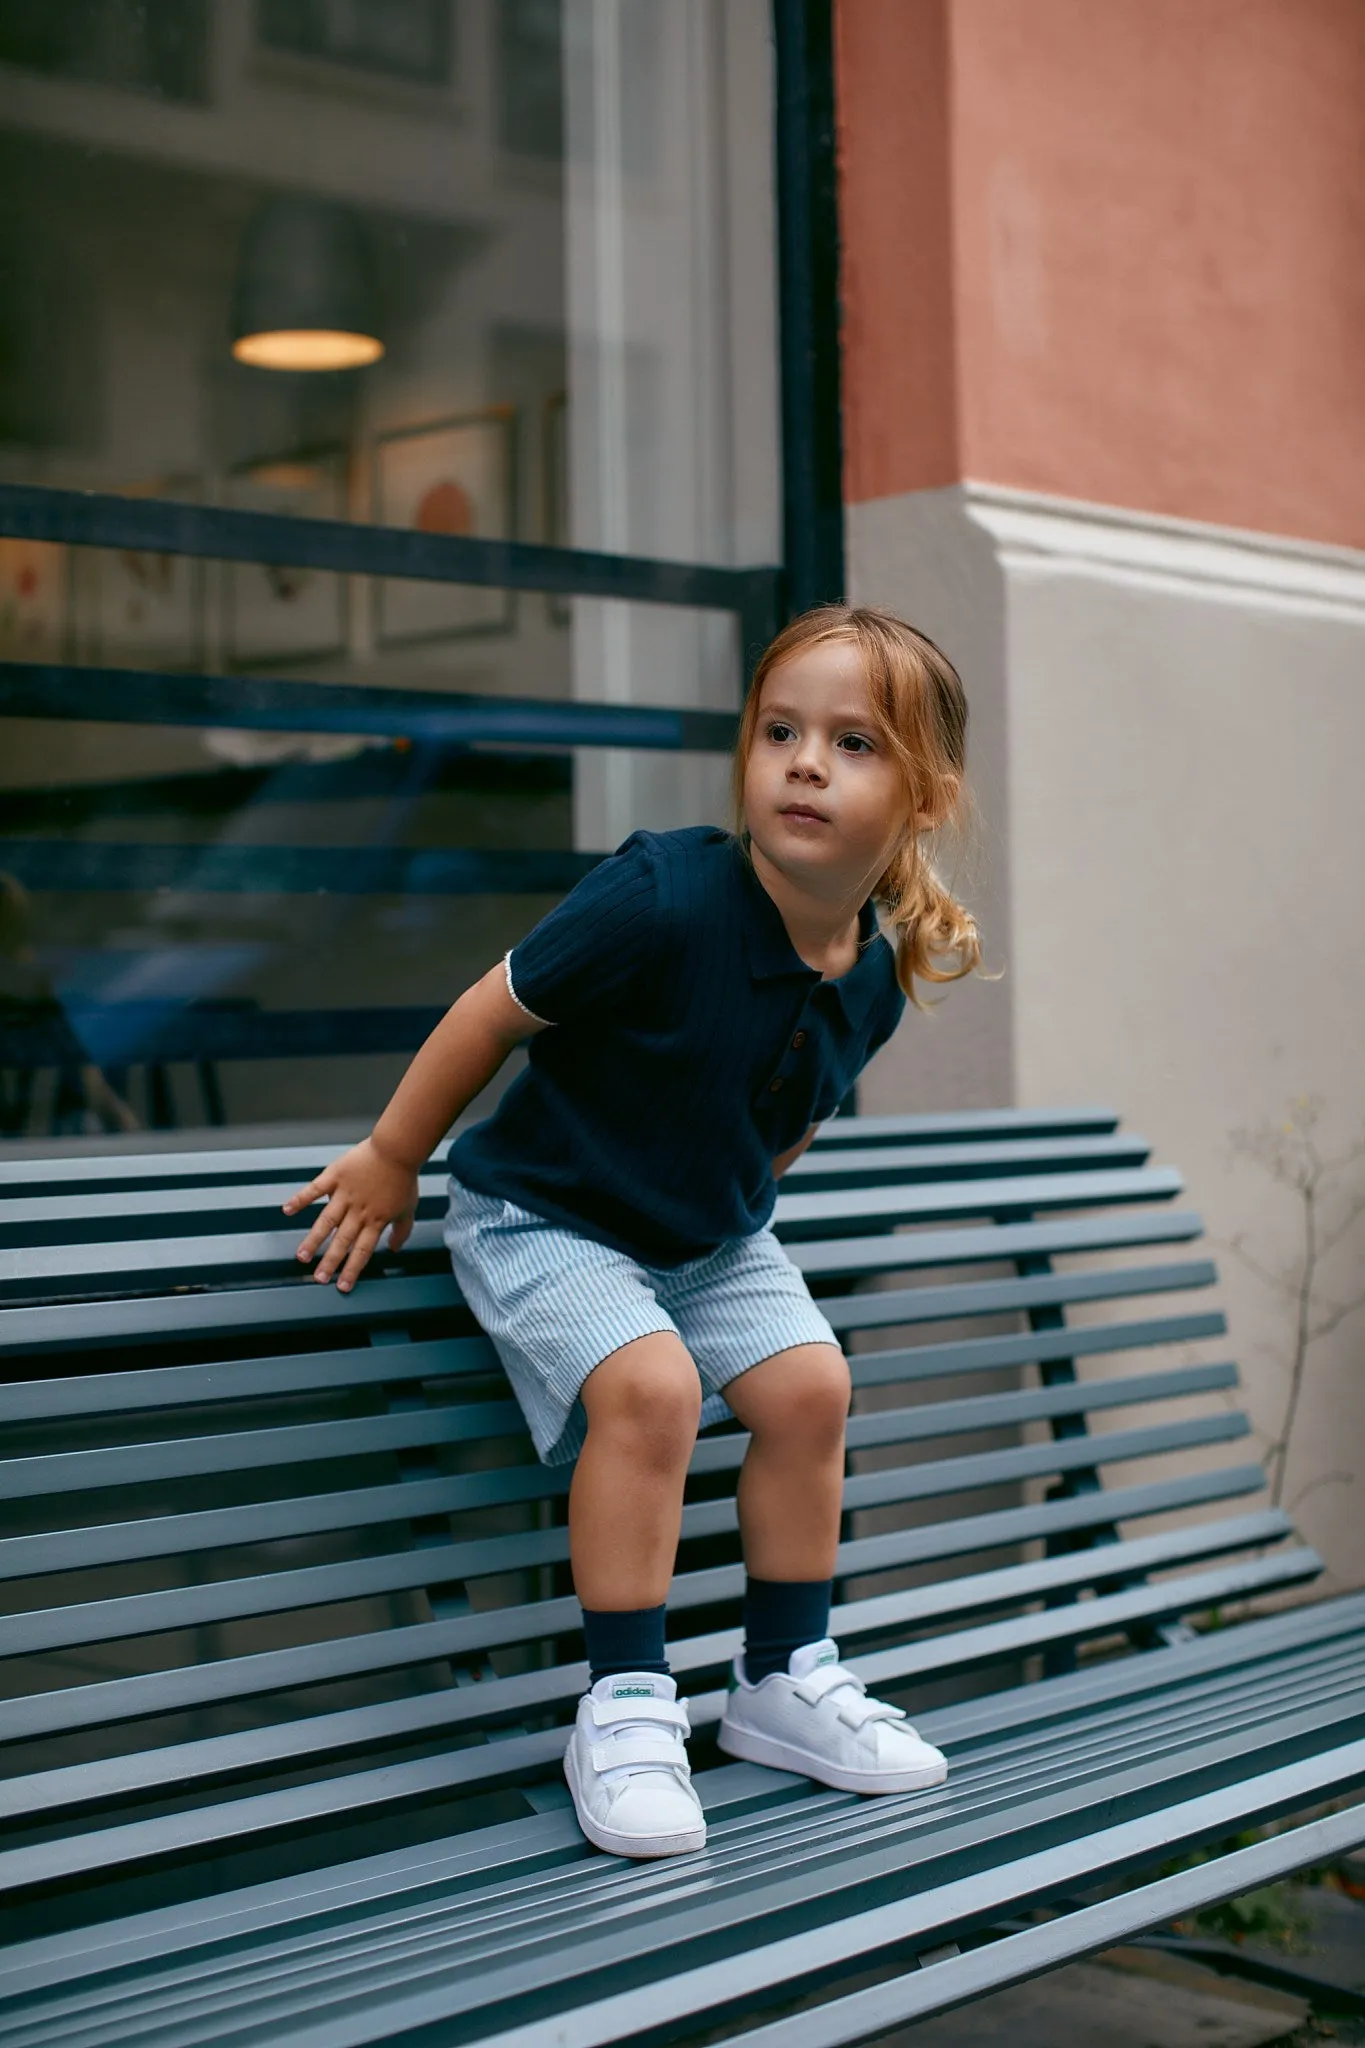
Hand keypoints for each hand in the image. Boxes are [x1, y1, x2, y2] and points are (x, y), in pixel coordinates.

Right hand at [283, 1138, 418, 1291]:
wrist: (397, 1148)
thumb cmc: (403, 1178)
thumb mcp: (408, 1208)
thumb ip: (401, 1231)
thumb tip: (393, 1249)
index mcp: (376, 1220)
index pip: (362, 1250)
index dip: (352, 1269)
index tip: (342, 1286)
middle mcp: (358, 1211)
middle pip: (342, 1241)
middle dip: (330, 1262)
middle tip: (318, 1278)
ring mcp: (345, 1194)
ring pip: (326, 1221)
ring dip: (313, 1240)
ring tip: (302, 1256)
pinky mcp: (335, 1176)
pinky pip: (315, 1189)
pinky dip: (300, 1199)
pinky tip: (287, 1210)